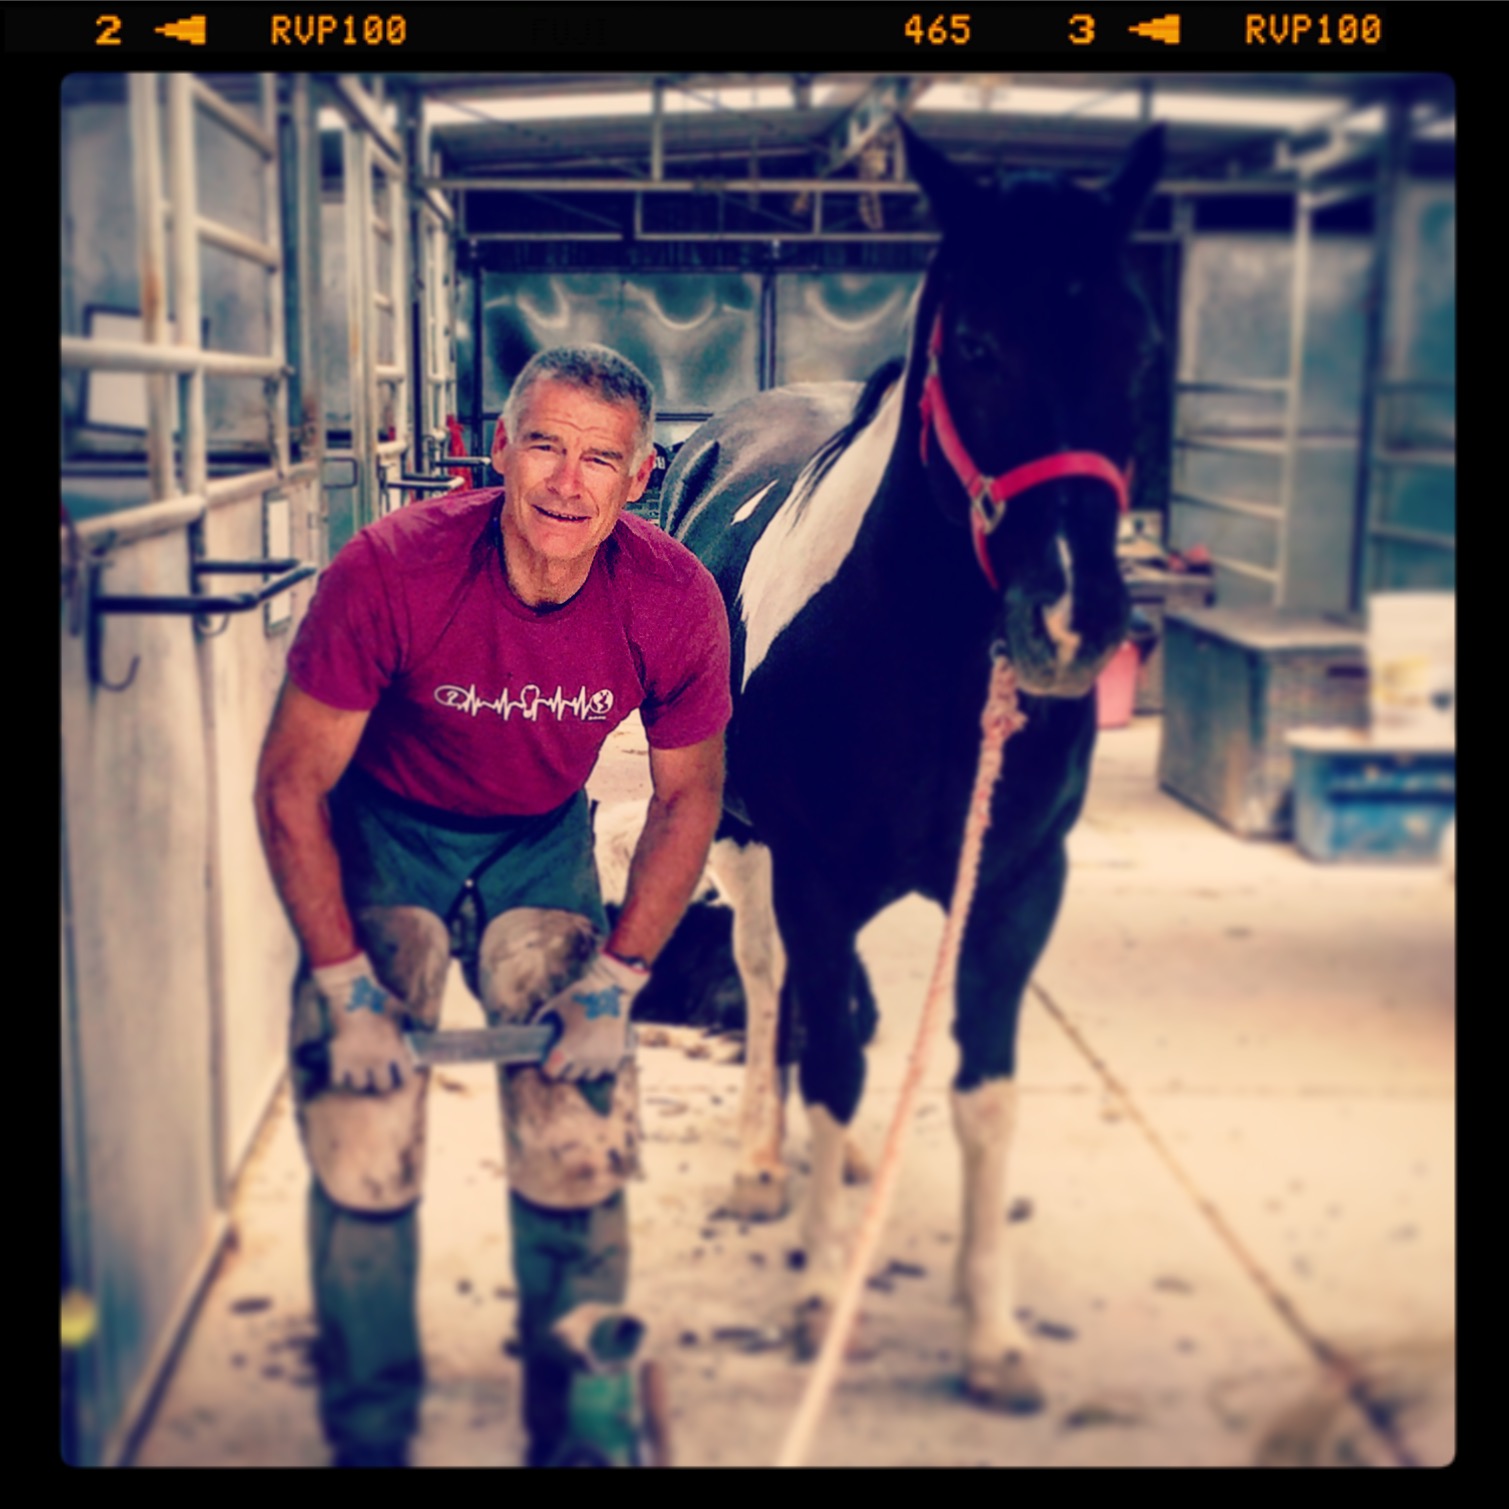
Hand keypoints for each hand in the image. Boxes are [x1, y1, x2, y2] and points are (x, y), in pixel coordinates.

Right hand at [313, 953, 414, 1093]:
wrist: (352, 994)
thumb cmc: (379, 999)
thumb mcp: (401, 1011)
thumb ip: (409, 1026)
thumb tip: (420, 1033)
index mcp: (396, 1050)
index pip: (405, 1077)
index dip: (403, 1077)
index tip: (400, 1075)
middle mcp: (378, 1060)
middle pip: (383, 1087)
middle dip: (382, 1081)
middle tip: (379, 1076)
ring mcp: (357, 1062)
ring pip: (360, 1085)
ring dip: (360, 1079)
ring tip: (360, 1072)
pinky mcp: (338, 1059)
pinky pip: (337, 1080)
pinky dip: (339, 1076)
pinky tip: (342, 1069)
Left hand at [533, 951, 648, 1080]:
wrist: (611, 990)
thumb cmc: (581, 997)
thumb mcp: (556, 1005)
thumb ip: (542, 1018)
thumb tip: (531, 1029)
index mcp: (569, 1047)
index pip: (552, 1071)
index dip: (548, 1066)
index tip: (548, 1059)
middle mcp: (586, 1057)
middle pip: (571, 1075)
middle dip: (565, 1066)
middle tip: (565, 1055)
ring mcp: (604, 1057)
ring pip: (590, 1075)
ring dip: (584, 1068)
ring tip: (583, 1055)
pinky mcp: (618, 1054)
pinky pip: (607, 1069)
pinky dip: (603, 1064)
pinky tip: (598, 1054)